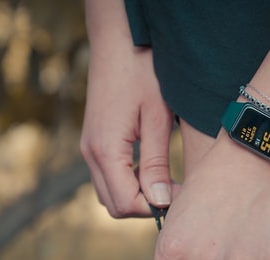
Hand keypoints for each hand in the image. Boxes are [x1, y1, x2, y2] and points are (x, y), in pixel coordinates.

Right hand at [80, 3, 175, 216]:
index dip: (155, 208)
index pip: (127, 203)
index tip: (181, 195)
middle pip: (115, 205)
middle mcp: (90, 154)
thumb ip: (156, 164)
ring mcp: (88, 149)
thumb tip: (160, 202)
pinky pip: (107, 177)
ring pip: (109, 194)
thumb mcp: (157, 119)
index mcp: (105, 150)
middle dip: (145, 206)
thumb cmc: (142, 72)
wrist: (118, 41)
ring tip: (165, 180)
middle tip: (175, 190)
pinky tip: (149, 169)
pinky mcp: (92, 143)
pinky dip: (127, 183)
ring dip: (136, 196)